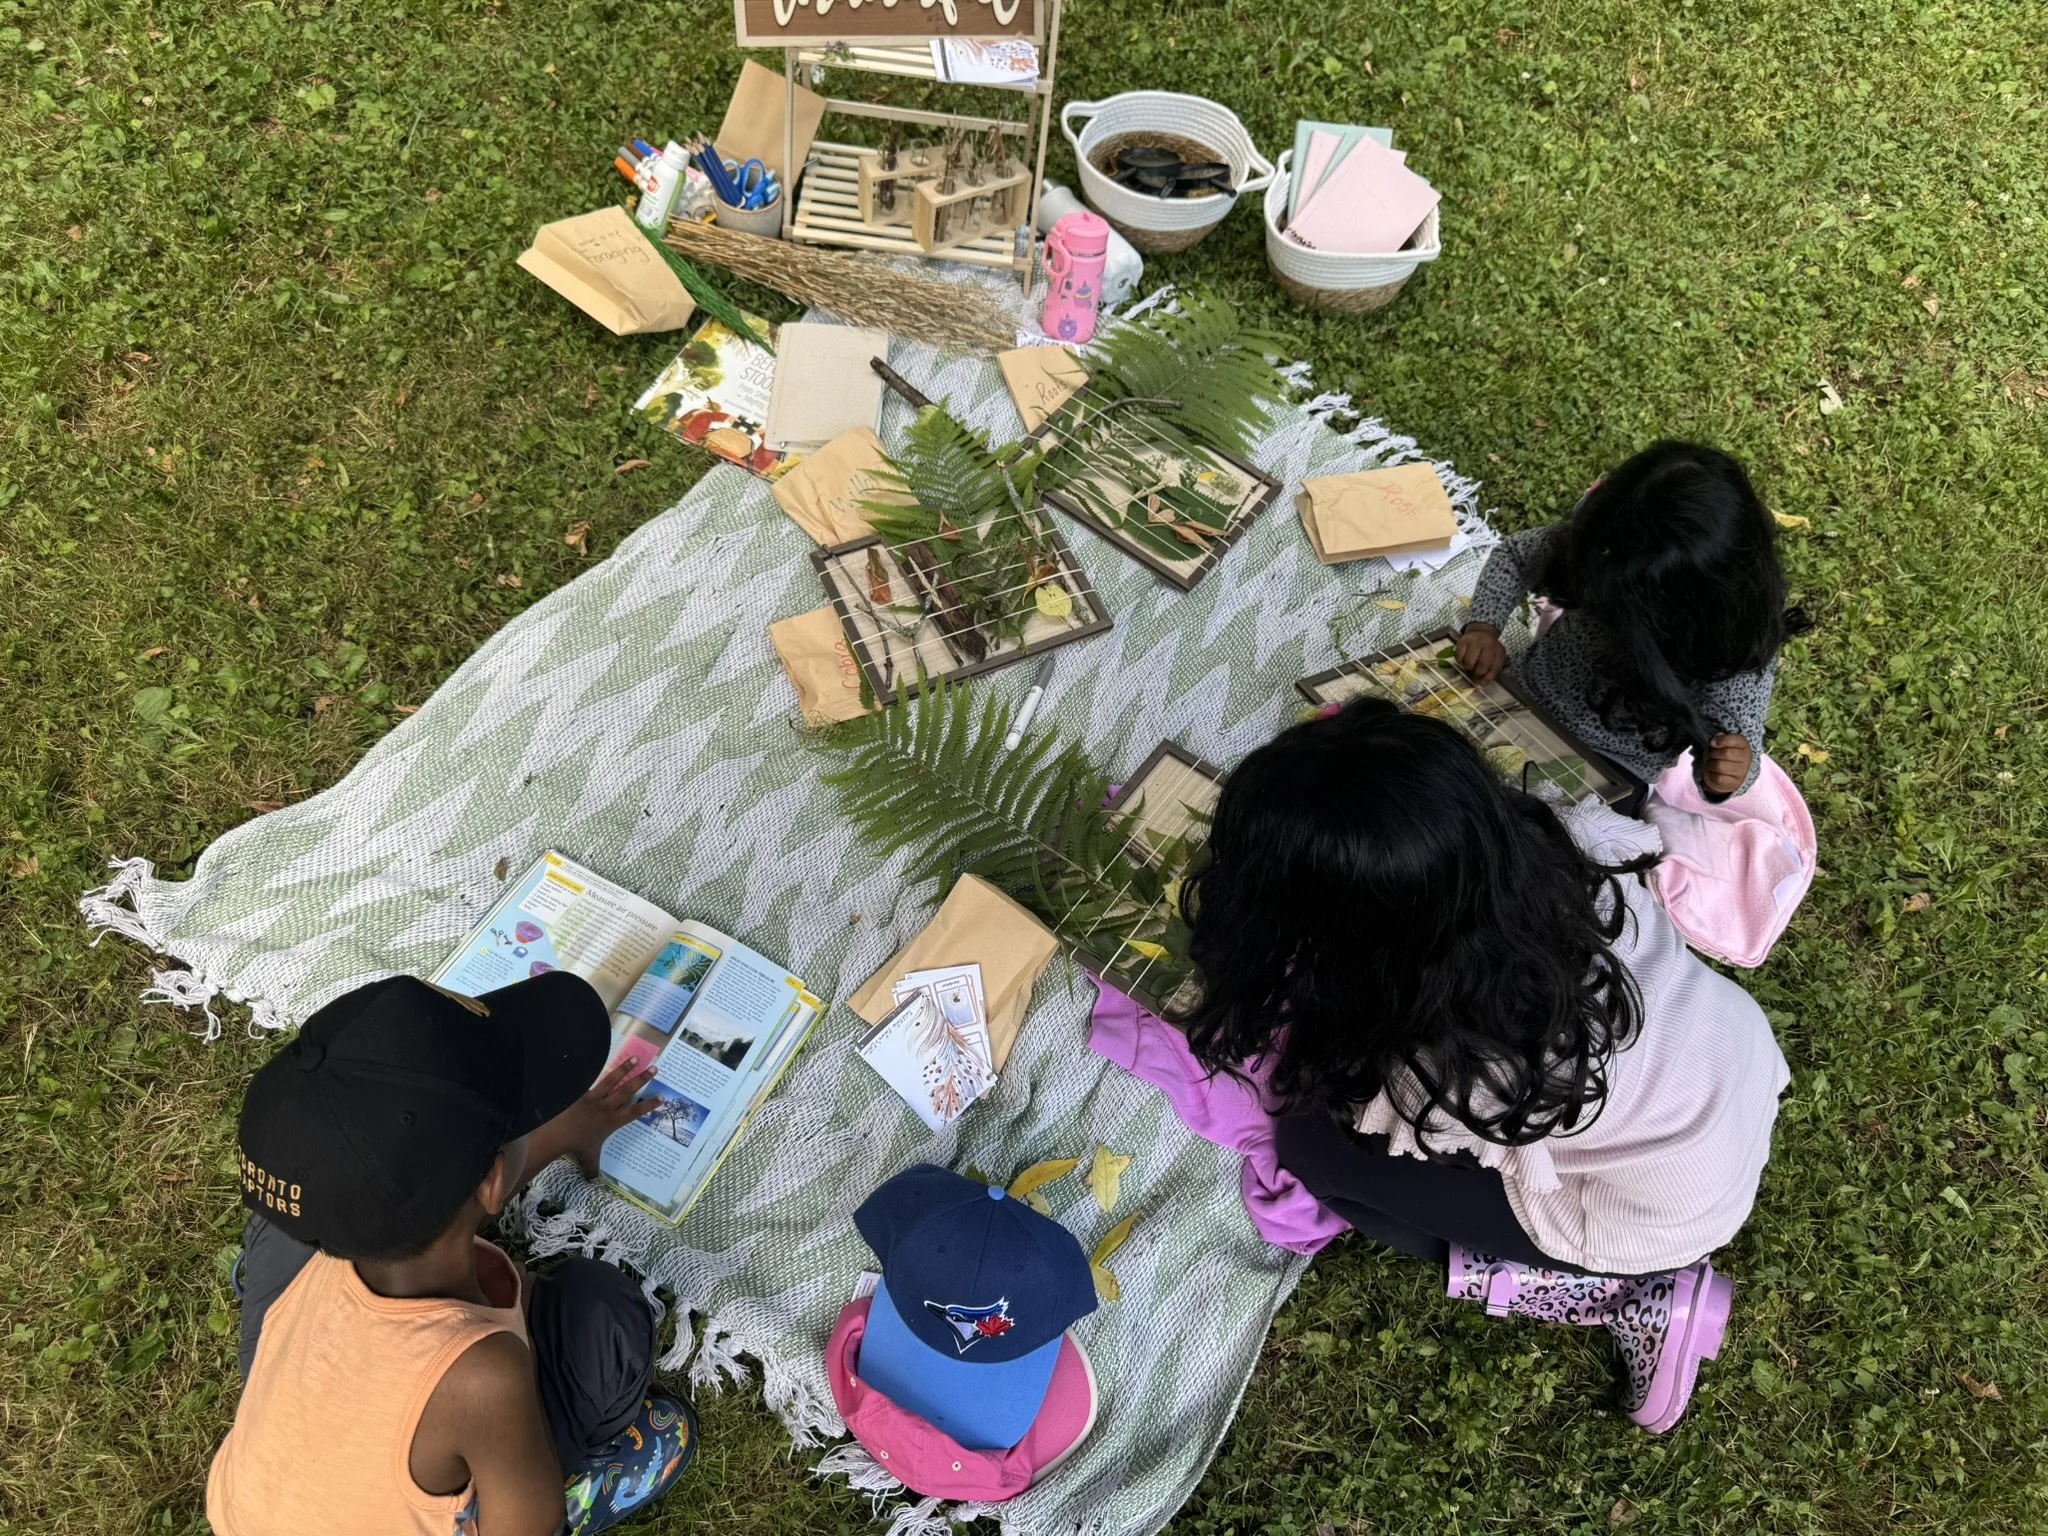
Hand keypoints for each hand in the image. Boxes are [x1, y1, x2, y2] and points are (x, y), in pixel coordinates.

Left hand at [534, 1056, 656, 1178]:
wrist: (559, 1134)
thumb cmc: (577, 1146)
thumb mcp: (589, 1158)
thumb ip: (593, 1169)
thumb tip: (594, 1181)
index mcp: (613, 1122)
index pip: (635, 1112)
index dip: (649, 1105)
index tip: (662, 1097)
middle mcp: (608, 1108)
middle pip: (628, 1090)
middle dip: (642, 1079)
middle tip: (654, 1069)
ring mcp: (596, 1098)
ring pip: (614, 1081)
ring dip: (625, 1069)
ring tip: (636, 1059)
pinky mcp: (585, 1093)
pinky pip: (596, 1081)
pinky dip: (601, 1072)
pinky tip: (605, 1063)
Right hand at [1455, 623, 1507, 683]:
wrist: (1481, 632)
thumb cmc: (1488, 650)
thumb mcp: (1493, 659)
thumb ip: (1488, 673)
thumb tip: (1478, 688)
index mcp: (1499, 650)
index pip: (1495, 668)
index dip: (1487, 678)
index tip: (1480, 684)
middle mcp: (1489, 643)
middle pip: (1482, 665)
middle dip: (1477, 672)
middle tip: (1475, 671)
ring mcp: (1475, 641)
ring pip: (1469, 662)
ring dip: (1467, 667)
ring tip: (1469, 665)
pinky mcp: (1463, 641)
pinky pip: (1459, 657)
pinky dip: (1460, 662)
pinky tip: (1463, 659)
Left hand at [1702, 732, 1753, 795]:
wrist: (1728, 775)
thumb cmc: (1723, 756)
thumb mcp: (1722, 744)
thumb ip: (1720, 739)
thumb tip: (1715, 739)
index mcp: (1744, 745)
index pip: (1736, 740)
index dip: (1721, 740)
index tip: (1712, 743)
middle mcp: (1746, 758)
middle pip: (1726, 753)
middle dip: (1712, 753)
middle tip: (1710, 755)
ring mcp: (1742, 772)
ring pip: (1720, 766)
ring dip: (1710, 764)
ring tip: (1711, 764)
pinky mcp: (1735, 784)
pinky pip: (1718, 778)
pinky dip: (1711, 775)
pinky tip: (1713, 773)